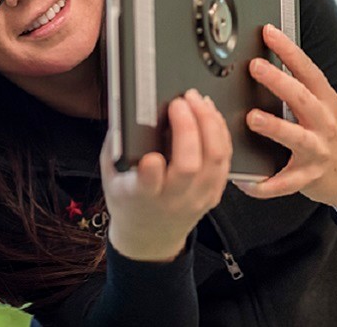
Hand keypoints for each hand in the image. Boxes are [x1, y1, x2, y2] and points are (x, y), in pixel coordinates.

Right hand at [100, 89, 231, 260]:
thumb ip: (115, 146)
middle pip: (190, 165)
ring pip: (215, 159)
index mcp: (140, 197)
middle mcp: (172, 200)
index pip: (148, 185)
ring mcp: (197, 198)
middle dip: (187, 127)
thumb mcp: (110, 176)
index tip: (150, 156)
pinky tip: (210, 114)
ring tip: (197, 100)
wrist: (150, 237)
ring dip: (209, 123)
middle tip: (180, 102)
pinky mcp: (214, 193)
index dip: (150, 172)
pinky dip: (220, 131)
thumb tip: (123, 110)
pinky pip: (225, 159)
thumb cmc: (129, 201)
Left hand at [237, 24, 336, 214]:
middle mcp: (324, 123)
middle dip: (279, 81)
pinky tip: (245, 182)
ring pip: (297, 138)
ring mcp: (318, 151)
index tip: (268, 32)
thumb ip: (300, 87)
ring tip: (252, 118)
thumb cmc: (331, 134)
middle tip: (255, 67)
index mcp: (325, 102)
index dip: (289, 50)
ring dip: (275, 127)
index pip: (308, 70)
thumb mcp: (324, 106)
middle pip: (302, 98)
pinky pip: (285, 182)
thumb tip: (266, 58)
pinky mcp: (310, 177)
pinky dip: (266, 184)